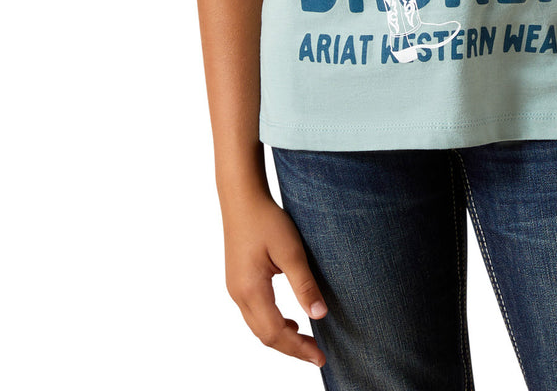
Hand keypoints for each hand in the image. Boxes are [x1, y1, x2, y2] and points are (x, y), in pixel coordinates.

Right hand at [222, 191, 327, 367]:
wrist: (242, 198)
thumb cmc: (266, 219)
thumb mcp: (291, 250)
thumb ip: (304, 284)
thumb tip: (320, 315)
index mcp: (250, 290)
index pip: (275, 333)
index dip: (298, 348)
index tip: (321, 356)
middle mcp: (238, 294)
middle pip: (265, 336)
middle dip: (292, 348)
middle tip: (318, 354)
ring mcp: (235, 289)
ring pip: (258, 327)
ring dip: (282, 338)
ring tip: (307, 341)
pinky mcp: (238, 282)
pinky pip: (255, 314)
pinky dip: (272, 324)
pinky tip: (289, 320)